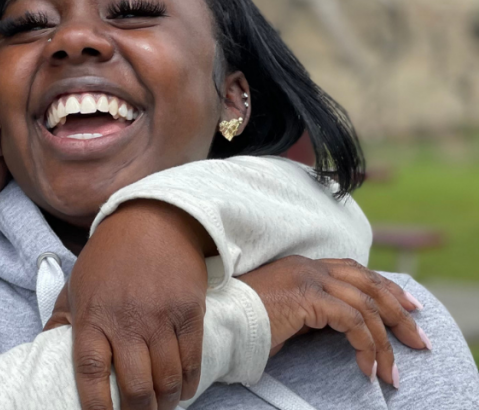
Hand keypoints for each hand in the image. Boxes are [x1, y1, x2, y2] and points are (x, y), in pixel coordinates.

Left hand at [45, 200, 213, 409]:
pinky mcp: (188, 312)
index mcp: (92, 316)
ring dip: (164, 404)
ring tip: (159, 408)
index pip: (90, 371)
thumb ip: (62, 318)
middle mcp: (126, 320)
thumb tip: (45, 347)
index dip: (95, 405)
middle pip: (135, 385)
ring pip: (166, 379)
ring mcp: (160, 317)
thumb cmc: (109, 258)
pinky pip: (192, 360)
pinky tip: (181, 392)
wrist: (152, 222)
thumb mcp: (76, 284)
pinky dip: (188, 384)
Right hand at [237, 256, 428, 386]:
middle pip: (370, 283)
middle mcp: (309, 266)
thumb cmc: (243, 324)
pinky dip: (366, 346)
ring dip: (385, 341)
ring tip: (392, 371)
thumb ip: (312, 314)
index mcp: (303, 266)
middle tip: (418, 340)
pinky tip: (366, 367)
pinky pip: (353, 321)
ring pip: (367, 305)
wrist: (219, 321)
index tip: (408, 307)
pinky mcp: (308, 297)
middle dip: (400, 313)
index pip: (355, 271)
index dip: (386, 288)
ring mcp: (309, 278)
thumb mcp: (285, 316)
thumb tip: (341, 331)